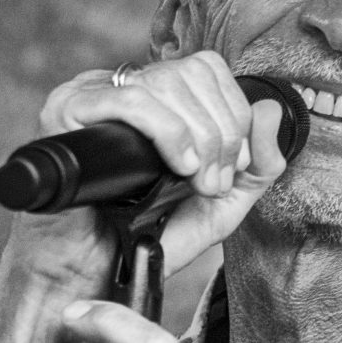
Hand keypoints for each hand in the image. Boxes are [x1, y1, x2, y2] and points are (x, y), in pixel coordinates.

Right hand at [0, 51, 287, 301]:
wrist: (93, 274)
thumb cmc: (146, 240)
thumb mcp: (220, 205)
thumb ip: (257, 165)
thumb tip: (273, 108)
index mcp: (157, 100)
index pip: (208, 68)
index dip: (234, 113)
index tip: (231, 169)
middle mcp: (124, 89)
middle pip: (192, 71)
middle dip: (221, 131)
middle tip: (212, 183)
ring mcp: (92, 94)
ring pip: (166, 81)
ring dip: (199, 137)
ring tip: (194, 182)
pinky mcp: (68, 109)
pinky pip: (131, 99)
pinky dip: (169, 132)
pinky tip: (177, 166)